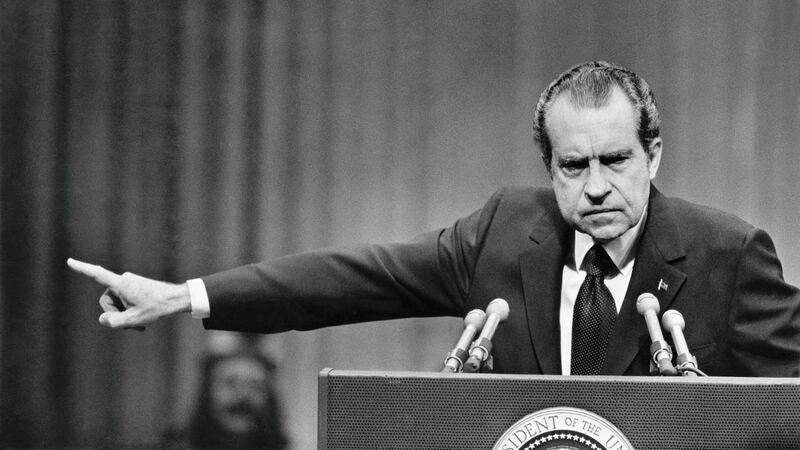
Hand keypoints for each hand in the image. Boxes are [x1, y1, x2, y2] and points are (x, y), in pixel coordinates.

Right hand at [67, 258, 190, 328]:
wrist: (177, 299)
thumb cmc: (157, 308)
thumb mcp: (134, 319)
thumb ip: (114, 321)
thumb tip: (102, 319)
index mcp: (122, 284)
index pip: (98, 274)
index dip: (83, 269)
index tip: (69, 261)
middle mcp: (124, 280)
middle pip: (107, 300)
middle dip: (116, 314)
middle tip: (132, 325)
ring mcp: (129, 282)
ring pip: (116, 302)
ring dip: (124, 314)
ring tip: (140, 323)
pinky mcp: (134, 285)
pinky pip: (124, 300)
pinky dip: (129, 311)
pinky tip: (141, 321)